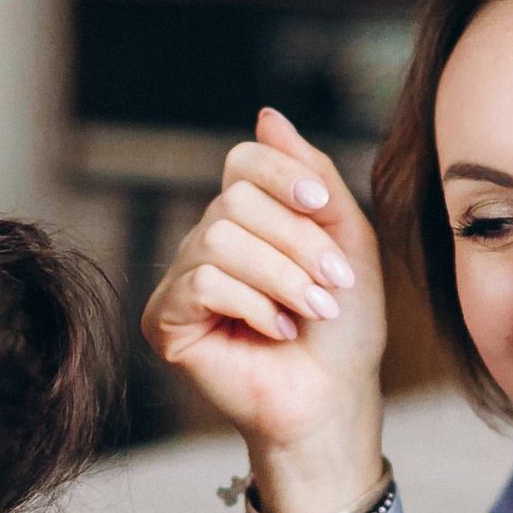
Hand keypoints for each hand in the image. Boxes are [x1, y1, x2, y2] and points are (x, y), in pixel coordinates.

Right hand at [141, 108, 388, 512]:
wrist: (334, 397)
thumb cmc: (344, 326)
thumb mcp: (346, 237)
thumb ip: (313, 175)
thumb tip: (266, 114)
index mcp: (248, 216)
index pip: (243, 160)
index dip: (282, 175)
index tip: (323, 206)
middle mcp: (208, 239)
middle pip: (234, 200)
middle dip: (297, 243)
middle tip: (332, 285)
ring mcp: (181, 279)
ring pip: (220, 239)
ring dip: (282, 278)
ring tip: (310, 313)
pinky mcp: (165, 320)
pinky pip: (202, 282)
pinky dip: (253, 305)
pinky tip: (276, 331)